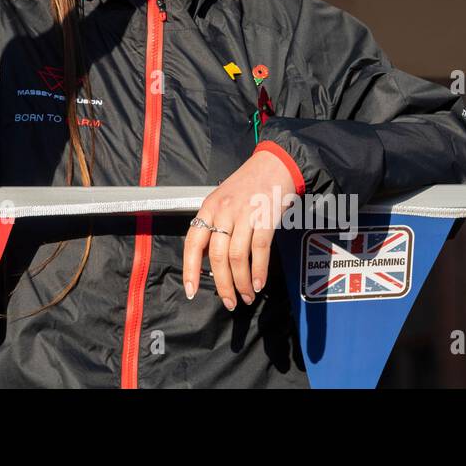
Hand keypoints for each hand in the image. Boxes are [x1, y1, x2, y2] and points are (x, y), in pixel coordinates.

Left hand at [183, 147, 298, 309]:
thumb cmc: (248, 184)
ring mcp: (244, 213)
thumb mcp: (222, 200)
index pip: (192, 242)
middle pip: (216, 255)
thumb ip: (214, 225)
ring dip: (240, 282)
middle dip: (221, 284)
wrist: (275, 163)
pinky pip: (259, 249)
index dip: (189, 269)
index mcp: (208, 208)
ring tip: (246, 297)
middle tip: (229, 302)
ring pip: (236, 256)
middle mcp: (223, 211)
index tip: (191, 291)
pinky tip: (258, 284)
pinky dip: (258, 270)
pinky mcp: (265, 216)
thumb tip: (207, 259)